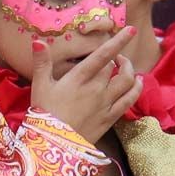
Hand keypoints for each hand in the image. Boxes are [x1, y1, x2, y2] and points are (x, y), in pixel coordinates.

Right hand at [29, 26, 143, 140]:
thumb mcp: (39, 86)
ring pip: (128, 82)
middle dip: (119, 58)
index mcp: (79, 78)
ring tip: (127, 67)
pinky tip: (137, 83)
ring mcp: (106, 103)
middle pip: (116, 67)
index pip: (103, 55)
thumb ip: (42, 63)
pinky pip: (130, 100)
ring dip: (131, 71)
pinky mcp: (111, 117)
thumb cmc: (44, 114)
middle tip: (115, 56)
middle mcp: (96, 89)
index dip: (118, 42)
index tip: (130, 30)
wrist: (53, 145)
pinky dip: (137, 89)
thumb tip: (37, 41)